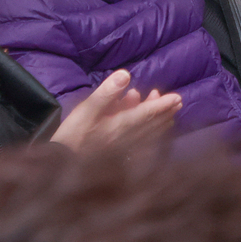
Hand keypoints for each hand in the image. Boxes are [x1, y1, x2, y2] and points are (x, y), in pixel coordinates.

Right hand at [49, 70, 180, 152]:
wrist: (62, 166)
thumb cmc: (74, 135)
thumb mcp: (87, 110)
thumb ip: (107, 92)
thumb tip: (125, 75)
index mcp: (123, 125)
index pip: (148, 113)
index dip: (163, 105)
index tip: (178, 98)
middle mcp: (129, 138)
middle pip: (152, 124)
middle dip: (165, 112)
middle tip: (177, 103)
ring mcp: (125, 149)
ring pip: (148, 135)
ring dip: (160, 124)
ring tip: (169, 117)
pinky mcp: (119, 157)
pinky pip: (141, 146)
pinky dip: (149, 137)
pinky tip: (150, 136)